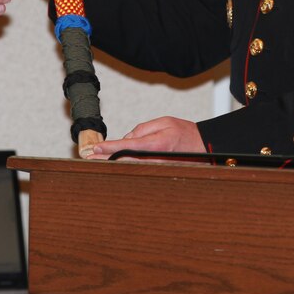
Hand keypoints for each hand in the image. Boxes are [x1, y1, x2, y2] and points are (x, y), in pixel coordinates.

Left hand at [85, 116, 204, 159]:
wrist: (204, 146)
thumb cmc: (185, 132)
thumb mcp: (164, 122)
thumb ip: (143, 129)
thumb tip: (127, 138)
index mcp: (156, 144)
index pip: (128, 146)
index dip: (110, 147)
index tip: (96, 148)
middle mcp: (155, 159)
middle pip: (125, 161)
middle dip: (106, 160)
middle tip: (89, 159)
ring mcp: (156, 167)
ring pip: (130, 167)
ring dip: (113, 164)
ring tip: (96, 161)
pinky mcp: (157, 171)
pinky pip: (138, 168)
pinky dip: (125, 166)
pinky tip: (114, 163)